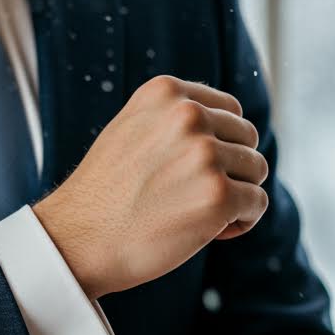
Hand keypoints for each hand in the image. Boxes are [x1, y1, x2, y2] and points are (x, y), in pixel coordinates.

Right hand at [32, 74, 269, 299]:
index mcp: (166, 93)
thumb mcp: (132, 132)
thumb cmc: (104, 197)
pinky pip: (257, 203)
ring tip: (201, 216)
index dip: (221, 145)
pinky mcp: (217, 195)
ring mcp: (204, 155)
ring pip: (256, 169)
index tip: (195, 173)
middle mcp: (187, 115)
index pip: (230, 110)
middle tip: (195, 199)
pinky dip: (243, 221)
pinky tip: (214, 233)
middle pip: (247, 138)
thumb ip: (174, 120)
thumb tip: (229, 126)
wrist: (77, 241)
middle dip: (231, 170)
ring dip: (238, 196)